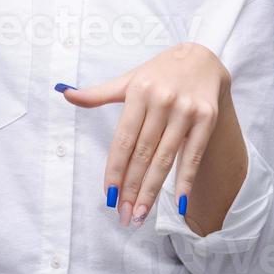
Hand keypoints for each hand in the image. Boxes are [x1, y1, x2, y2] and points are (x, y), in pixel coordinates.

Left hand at [59, 42, 229, 226]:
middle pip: (143, 154)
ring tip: (141, 214)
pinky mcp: (207, 118)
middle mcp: (162, 102)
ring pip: (165, 158)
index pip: (123, 140)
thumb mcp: (129, 79)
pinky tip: (180, 203)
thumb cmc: (160, 72)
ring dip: (152, 190)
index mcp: (139, 92)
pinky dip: (186, 180)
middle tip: (123, 215)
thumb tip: (65, 93)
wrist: (202, 57)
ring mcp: (186, 111)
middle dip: (131, 188)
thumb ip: (98, 93)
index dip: (115, 169)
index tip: (108, 195)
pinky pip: (194, 155)